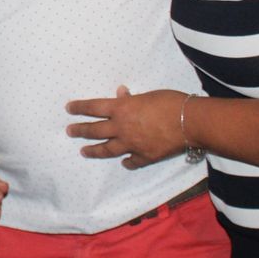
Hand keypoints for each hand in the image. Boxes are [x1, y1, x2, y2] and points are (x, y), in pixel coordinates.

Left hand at [65, 87, 187, 168]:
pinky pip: (132, 161)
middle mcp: (121, 128)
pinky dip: (127, 162)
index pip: (93, 107)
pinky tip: (124, 163)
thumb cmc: (169, 102)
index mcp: (120, 109)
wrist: (189, 122)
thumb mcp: (148, 95)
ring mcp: (131, 144)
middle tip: (70, 132)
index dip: (79, 107)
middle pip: (95, 130)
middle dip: (80, 131)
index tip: (69, 109)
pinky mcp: (144, 156)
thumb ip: (131, 98)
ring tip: (84, 152)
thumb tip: (121, 94)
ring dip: (94, 150)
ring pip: (107, 149)